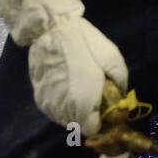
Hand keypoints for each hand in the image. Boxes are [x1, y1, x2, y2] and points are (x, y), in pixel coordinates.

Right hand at [27, 16, 128, 135]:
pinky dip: (61, 102)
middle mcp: (63, 109)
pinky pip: (53, 108)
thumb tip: (120, 95)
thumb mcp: (112, 58)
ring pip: (64, 118)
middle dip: (87, 114)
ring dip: (73, 109)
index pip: (92, 129)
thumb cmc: (84, 43)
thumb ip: (119, 82)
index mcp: (83, 102)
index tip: (104, 107)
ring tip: (78, 88)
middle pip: (78, 124)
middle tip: (92, 95)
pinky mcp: (37, 97)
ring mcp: (48, 104)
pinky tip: (65, 85)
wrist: (51, 29)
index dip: (100, 120)